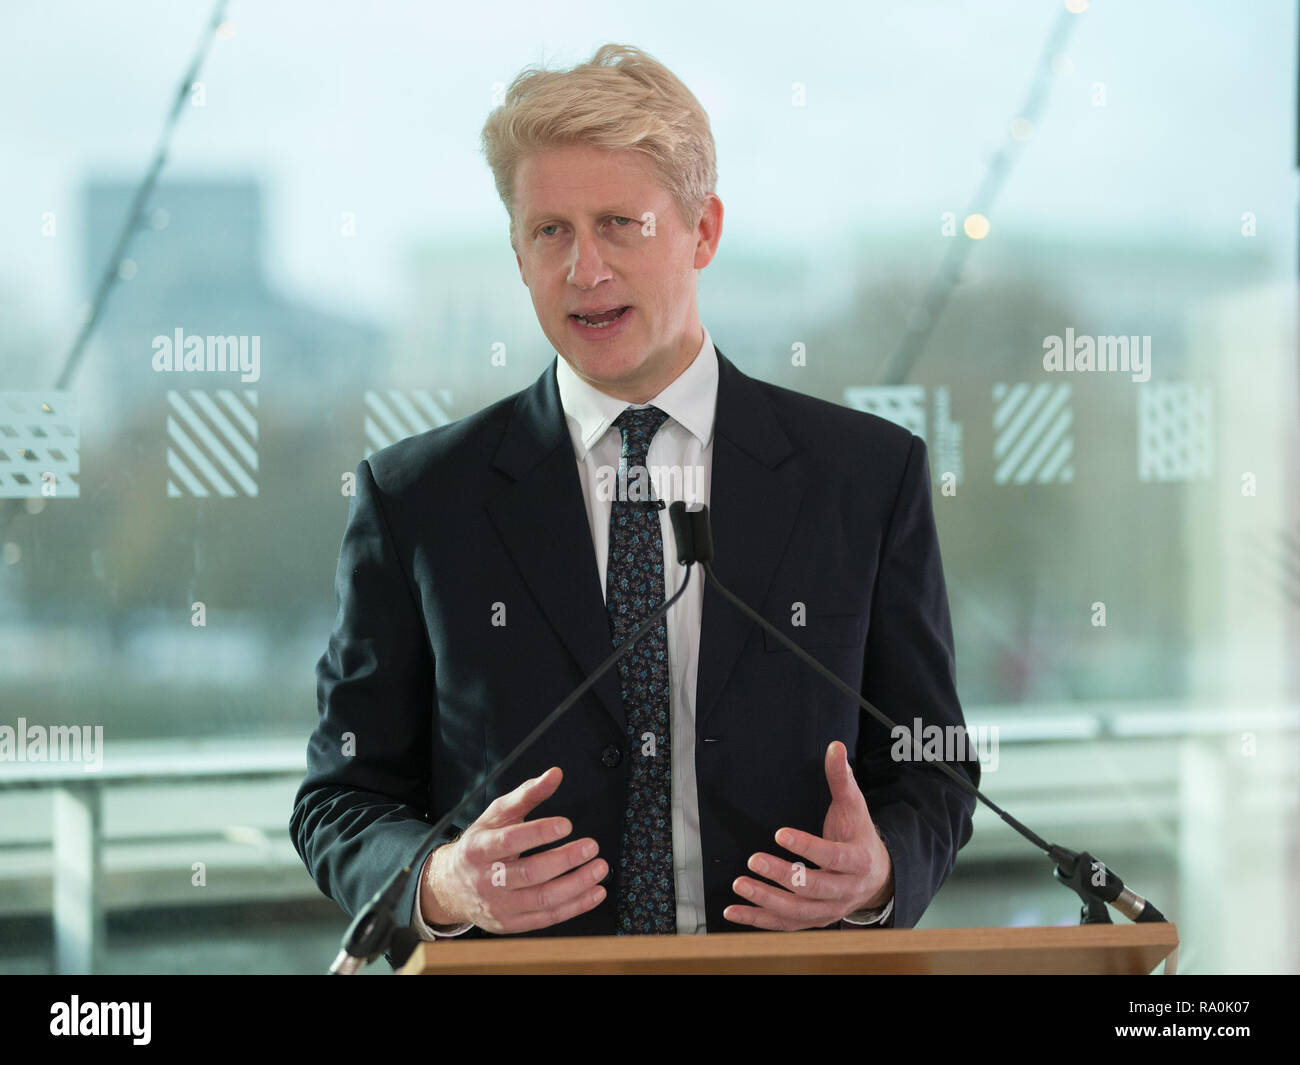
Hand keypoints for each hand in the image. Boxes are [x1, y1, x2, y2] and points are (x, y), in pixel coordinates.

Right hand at [419, 767, 608, 933]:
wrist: (452, 886)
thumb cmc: (480, 845)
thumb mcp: (497, 814)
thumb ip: (527, 794)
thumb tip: (555, 775)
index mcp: (479, 849)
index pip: (509, 841)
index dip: (538, 833)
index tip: (566, 824)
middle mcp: (487, 880)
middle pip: (529, 873)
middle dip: (565, 860)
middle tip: (591, 846)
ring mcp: (499, 906)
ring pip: (542, 899)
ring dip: (576, 885)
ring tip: (599, 869)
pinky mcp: (511, 924)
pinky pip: (547, 918)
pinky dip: (575, 906)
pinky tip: (594, 892)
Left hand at [724, 740, 892, 929]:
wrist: (877, 878)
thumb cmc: (858, 836)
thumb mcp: (854, 807)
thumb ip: (842, 779)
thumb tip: (835, 747)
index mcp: (857, 860)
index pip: (832, 857)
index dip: (807, 846)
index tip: (779, 834)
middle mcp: (845, 890)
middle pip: (812, 887)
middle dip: (782, 875)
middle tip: (753, 860)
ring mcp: (829, 910)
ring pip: (797, 912)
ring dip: (766, 900)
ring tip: (740, 884)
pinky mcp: (813, 921)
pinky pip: (785, 925)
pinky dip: (758, 920)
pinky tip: (733, 910)